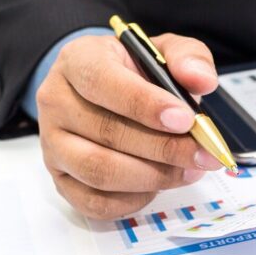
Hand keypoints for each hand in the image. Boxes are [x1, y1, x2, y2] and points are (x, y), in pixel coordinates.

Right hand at [37, 32, 221, 218]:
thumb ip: (187, 57)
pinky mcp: (60, 180)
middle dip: (164, 148)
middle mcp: (56, 102)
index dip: (146, 104)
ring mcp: (53, 145)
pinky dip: (133, 200)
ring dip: (153, 176)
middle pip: (107, 133)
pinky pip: (94, 202)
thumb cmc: (132, 73)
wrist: (101, 94)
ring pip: (100, 171)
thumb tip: (202, 80)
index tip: (186, 120)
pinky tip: (159, 185)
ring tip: (188, 170)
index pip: (102, 82)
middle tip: (202, 154)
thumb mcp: (162, 52)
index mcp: (77, 61)